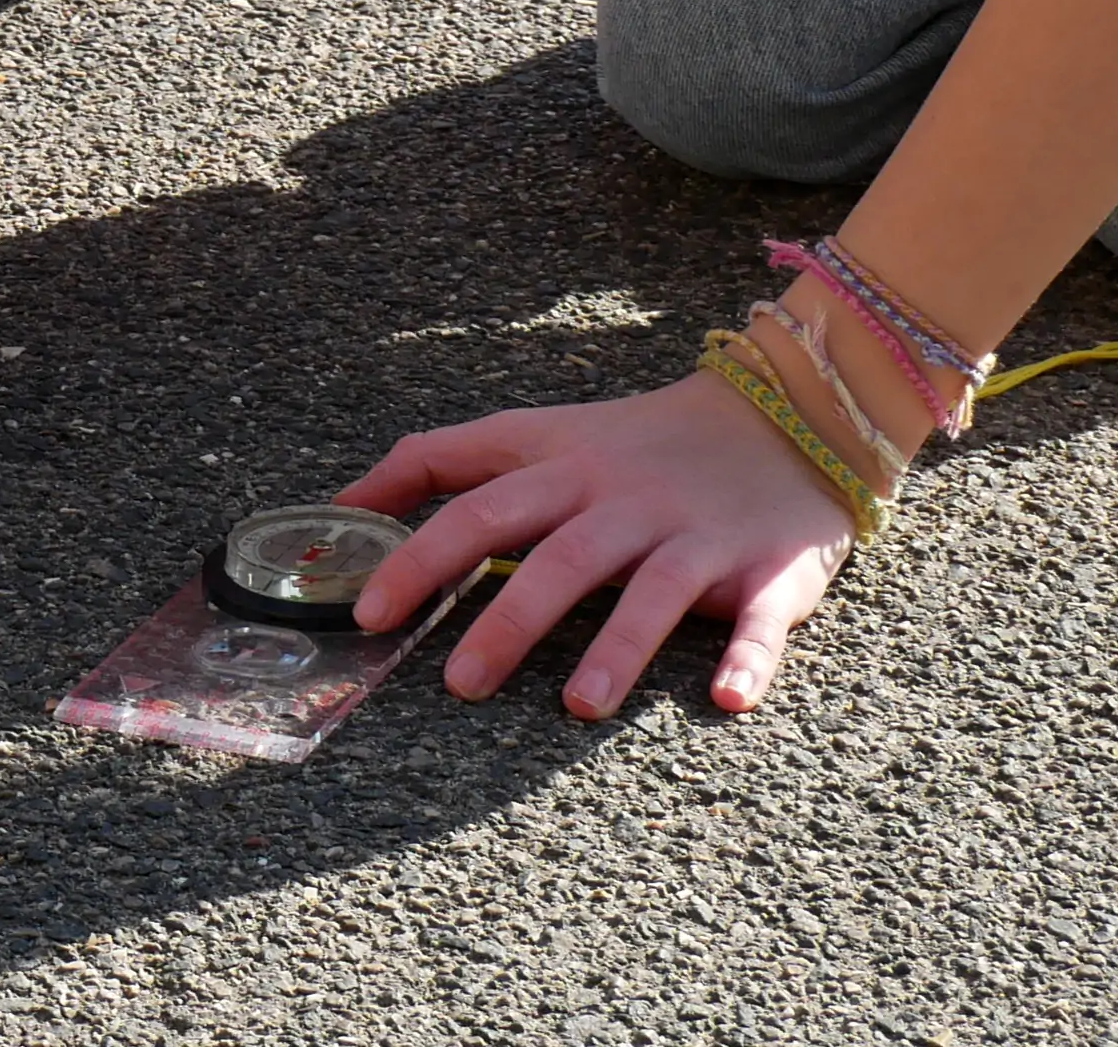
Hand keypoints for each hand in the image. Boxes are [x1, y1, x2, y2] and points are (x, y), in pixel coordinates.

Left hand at [338, 369, 857, 718]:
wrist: (775, 416)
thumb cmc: (629, 441)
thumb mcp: (531, 434)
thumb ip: (438, 462)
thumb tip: (343, 502)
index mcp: (565, 472)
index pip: (480, 511)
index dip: (423, 559)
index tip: (371, 613)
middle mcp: (626, 504)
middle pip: (560, 558)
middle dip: (508, 621)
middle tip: (460, 683)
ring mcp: (699, 538)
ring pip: (654, 591)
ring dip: (618, 646)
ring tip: (579, 702)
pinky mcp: (769, 572)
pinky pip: (762, 619)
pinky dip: (748, 657)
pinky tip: (726, 699)